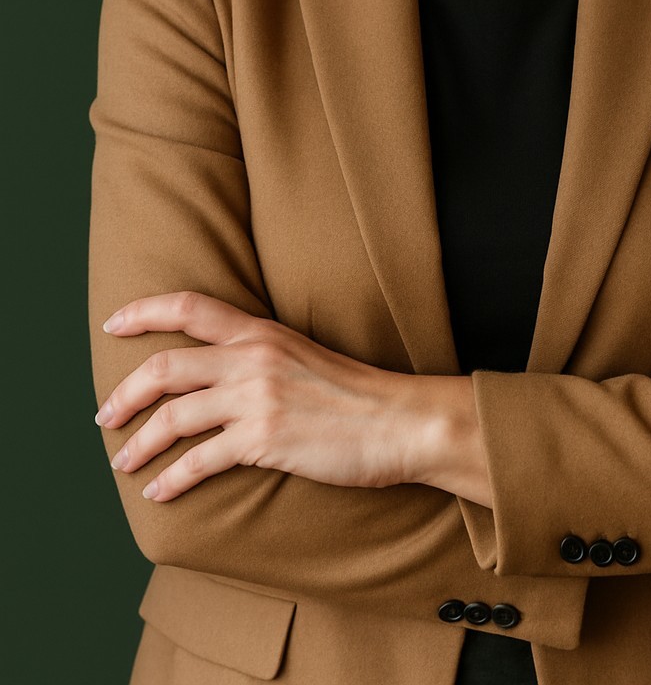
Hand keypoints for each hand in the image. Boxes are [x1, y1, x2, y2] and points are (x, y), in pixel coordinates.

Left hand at [94, 291, 442, 502]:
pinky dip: (170, 479)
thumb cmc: (356, 393)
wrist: (399, 421)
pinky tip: (159, 491)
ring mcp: (257, 399)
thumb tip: (218, 372)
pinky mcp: (265, 440)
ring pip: (173, 418)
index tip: (113, 324)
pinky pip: (200, 461)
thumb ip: (259, 355)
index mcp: (261, 331)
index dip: (143, 311)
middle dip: (124, 393)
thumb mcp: (301, 354)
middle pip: (165, 367)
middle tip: (105, 415)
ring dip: (139, 443)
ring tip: (123, 461)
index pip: (189, 306)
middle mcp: (253, 358)